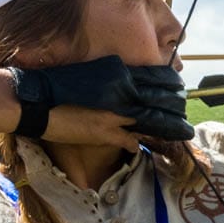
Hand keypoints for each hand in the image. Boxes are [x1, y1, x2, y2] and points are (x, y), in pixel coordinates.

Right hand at [9, 58, 192, 141]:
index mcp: (118, 76)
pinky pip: (129, 141)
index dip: (169, 87)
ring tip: (180, 131)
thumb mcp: (90, 75)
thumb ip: (111, 80)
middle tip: (186, 114)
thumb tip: (125, 84)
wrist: (37, 100)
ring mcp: (115, 113)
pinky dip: (135, 144)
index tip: (180, 90)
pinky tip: (140, 147)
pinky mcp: (105, 132)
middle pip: (157, 101)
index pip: (153, 81)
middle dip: (173, 109)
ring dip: (165, 127)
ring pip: (149, 121)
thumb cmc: (58, 85)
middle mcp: (121, 93)